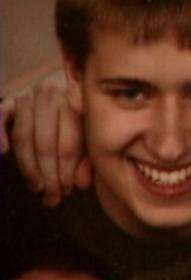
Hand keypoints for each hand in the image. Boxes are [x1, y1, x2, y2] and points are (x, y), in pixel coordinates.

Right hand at [1, 70, 90, 205]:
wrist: (71, 81)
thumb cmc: (84, 115)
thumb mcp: (91, 134)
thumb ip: (88, 157)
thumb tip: (81, 184)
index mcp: (79, 101)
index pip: (69, 144)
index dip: (66, 172)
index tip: (66, 192)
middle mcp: (53, 94)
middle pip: (46, 143)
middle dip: (48, 175)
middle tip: (51, 198)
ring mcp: (30, 95)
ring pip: (24, 136)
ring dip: (28, 166)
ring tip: (36, 187)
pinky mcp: (12, 99)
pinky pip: (1, 115)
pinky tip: (2, 152)